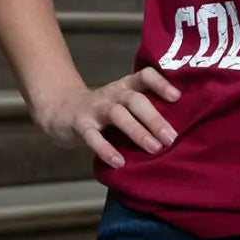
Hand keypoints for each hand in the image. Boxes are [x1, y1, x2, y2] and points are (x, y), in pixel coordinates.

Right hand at [34, 66, 181, 167]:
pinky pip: (92, 137)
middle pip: (135, 100)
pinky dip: (106, 149)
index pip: (144, 76)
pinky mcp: (79, 125)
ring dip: (137, 131)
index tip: (178, 97)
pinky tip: (119, 162)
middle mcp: (112, 94)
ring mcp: (95, 108)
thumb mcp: (122, 104)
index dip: (161, 83)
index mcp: (125, 87)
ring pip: (118, 115)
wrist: (60, 111)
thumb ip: (144, 111)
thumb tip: (179, 130)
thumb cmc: (102, 112)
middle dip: (155, 118)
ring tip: (154, 149)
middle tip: (172, 137)